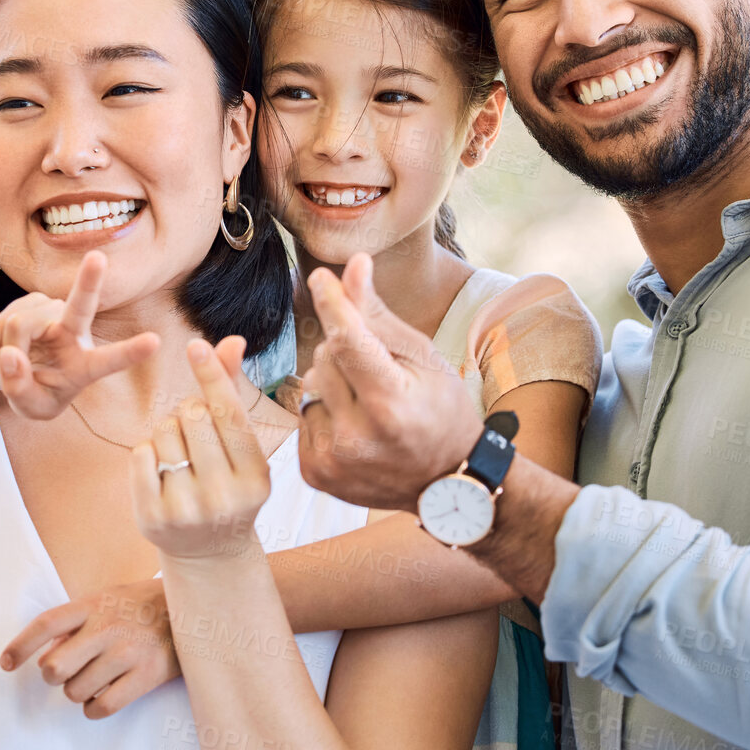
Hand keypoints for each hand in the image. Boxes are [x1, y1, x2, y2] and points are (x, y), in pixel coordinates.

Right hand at [0, 250, 159, 419]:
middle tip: (98, 257)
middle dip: (89, 281)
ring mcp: (48, 314)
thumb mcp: (31, 406)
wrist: (18, 374)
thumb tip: (10, 353)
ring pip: (19, 327)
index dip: (130, 352)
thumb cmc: (37, 393)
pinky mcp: (24, 305)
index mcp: (85, 364)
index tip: (156, 342)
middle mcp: (72, 332)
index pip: (109, 359)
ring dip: (5, 351)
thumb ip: (22, 387)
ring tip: (9, 370)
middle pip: (80, 305)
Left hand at [0, 577, 179, 718]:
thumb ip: (76, 621)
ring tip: (94, 680)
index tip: (5, 663)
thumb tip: (43, 654)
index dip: (19, 645)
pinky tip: (102, 698)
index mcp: (93, 604)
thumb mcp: (108, 598)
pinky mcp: (146, 675)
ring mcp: (127, 652)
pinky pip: (102, 707)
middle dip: (54, 676)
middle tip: (67, 671)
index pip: (45, 624)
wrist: (195, 608)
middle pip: (54, 668)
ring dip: (78, 692)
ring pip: (76, 692)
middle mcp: (107, 627)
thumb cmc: (143, 605)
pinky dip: (94, 709)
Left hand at [130, 337, 270, 561]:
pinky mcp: (152, 518)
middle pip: (192, 416)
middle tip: (195, 431)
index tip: (195, 344)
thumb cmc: (228, 485)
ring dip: (168, 430)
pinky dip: (148, 452)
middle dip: (189, 411)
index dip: (211, 375)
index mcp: (255, 477)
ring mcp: (187, 510)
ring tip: (181, 452)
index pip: (229, 414)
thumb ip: (233, 394)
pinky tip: (161, 470)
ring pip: (163, 431)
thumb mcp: (241, 449)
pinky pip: (141, 454)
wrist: (210, 552)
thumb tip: (232, 340)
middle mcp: (224, 496)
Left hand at [296, 253, 483, 510]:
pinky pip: (303, 416)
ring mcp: (332, 461)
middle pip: (324, 359)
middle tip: (378, 372)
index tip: (321, 277)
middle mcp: (357, 438)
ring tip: (367, 403)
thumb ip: (378, 315)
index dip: (333, 304)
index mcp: (391, 406)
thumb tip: (352, 265)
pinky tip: (354, 425)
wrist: (446, 484)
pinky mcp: (315, 474)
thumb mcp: (422, 358)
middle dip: (344, 352)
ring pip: (308, 386)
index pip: (348, 341)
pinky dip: (323, 412)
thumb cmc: (441, 411)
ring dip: (332, 383)